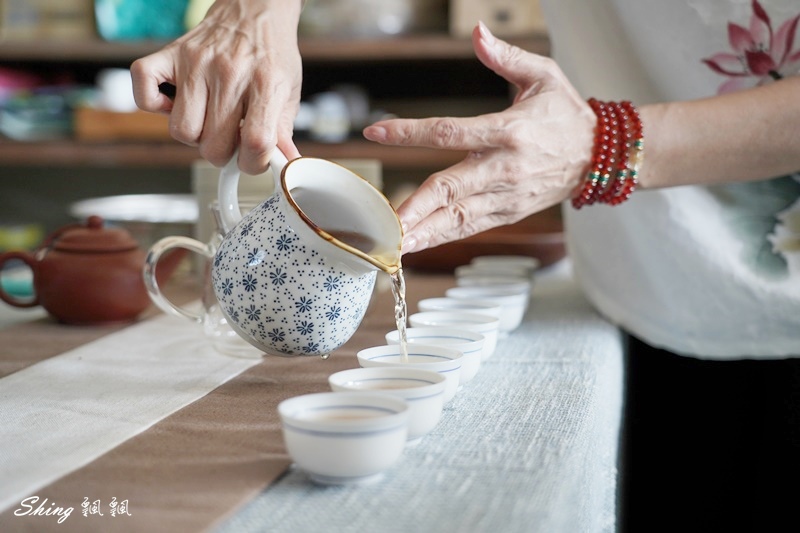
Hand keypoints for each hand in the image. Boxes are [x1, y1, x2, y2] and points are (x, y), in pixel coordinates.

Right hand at [130, 0, 302, 173]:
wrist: (253, 11)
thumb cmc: (270, 55)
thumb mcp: (289, 92)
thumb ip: (284, 131)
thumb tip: (286, 166)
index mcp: (265, 84)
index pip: (256, 143)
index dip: (253, 163)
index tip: (251, 158)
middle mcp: (229, 72)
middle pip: (213, 145)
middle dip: (222, 152)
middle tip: (230, 137)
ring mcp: (196, 63)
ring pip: (181, 131)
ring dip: (194, 135)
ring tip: (208, 120)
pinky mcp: (170, 54)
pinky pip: (144, 92)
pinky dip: (154, 106)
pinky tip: (176, 103)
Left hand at [364, 22, 594, 254]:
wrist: (600, 156)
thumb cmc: (567, 114)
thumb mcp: (544, 76)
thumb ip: (506, 57)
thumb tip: (479, 32)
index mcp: (508, 131)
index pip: (450, 131)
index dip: (410, 133)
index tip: (377, 131)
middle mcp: (504, 168)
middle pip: (452, 188)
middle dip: (418, 206)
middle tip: (389, 222)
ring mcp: (506, 195)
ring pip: (459, 217)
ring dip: (426, 232)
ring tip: (396, 245)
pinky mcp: (509, 213)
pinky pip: (471, 226)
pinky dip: (443, 237)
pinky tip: (418, 244)